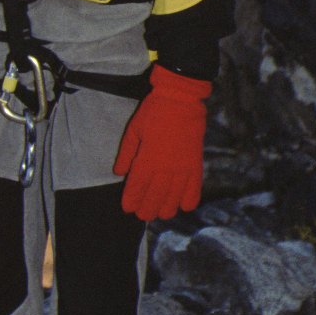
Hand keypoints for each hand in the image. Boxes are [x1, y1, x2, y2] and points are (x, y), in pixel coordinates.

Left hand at [113, 64, 211, 220]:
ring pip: (174, 197)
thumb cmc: (153, 112)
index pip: (137, 187)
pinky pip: (194, 188)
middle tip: (143, 215)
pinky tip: (183, 206)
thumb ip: (126, 154)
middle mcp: (165, 168)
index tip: (128, 208)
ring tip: (161, 213)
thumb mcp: (133, 130)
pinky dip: (189, 200)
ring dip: (167, 208)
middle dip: (147, 209)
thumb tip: (119, 173)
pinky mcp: (196, 164)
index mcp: (147, 159)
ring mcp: (182, 167)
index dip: (132, 200)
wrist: (181, 99)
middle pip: (155, 197)